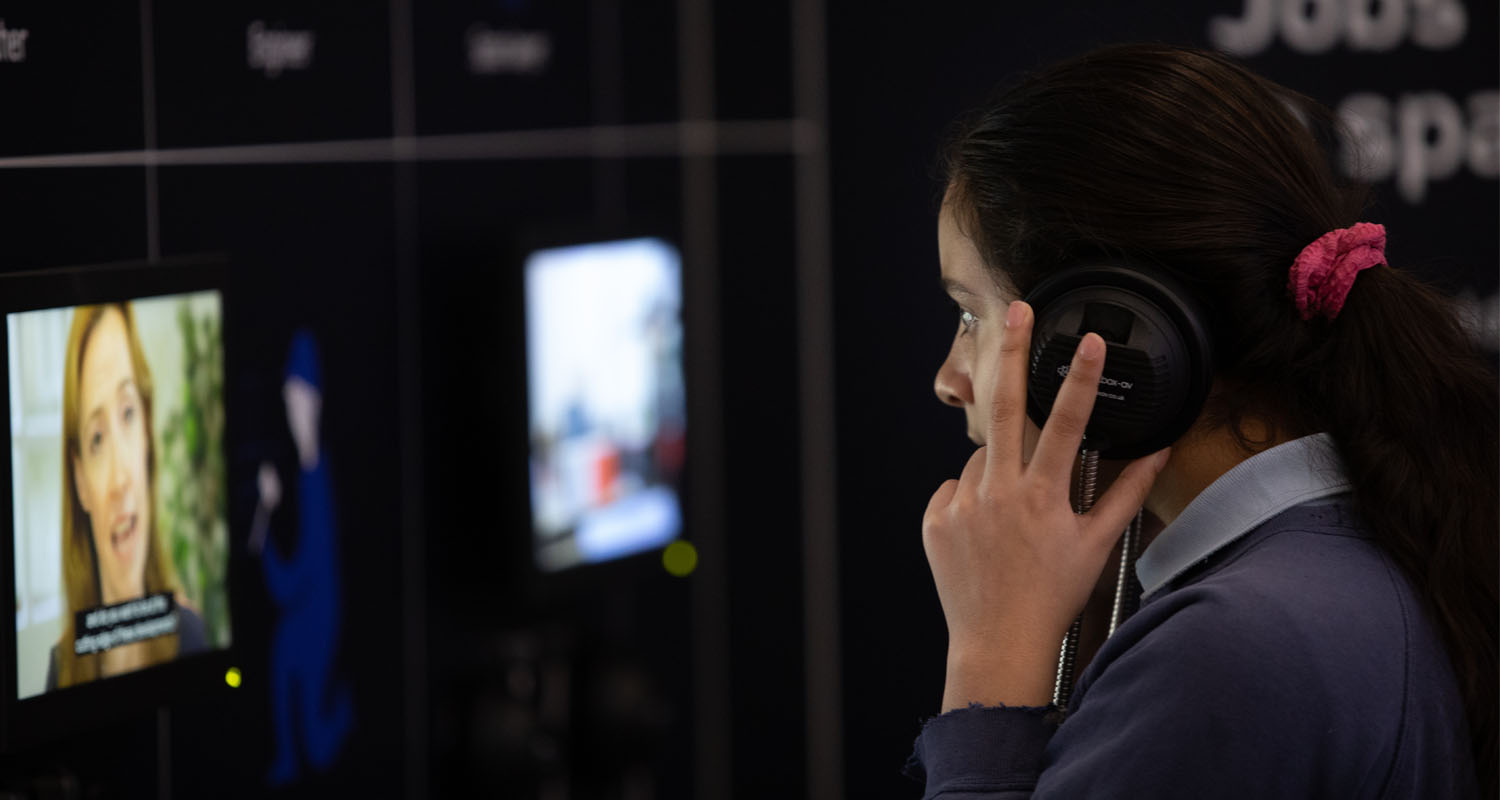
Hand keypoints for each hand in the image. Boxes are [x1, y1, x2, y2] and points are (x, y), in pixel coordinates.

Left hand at [922, 301, 1168, 709]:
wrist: (998, 642)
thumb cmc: (1051, 597)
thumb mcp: (1096, 545)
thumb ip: (1127, 493)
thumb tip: (1157, 453)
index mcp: (1043, 497)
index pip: (1066, 423)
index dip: (1079, 378)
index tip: (1085, 340)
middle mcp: (999, 493)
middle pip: (1005, 405)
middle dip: (1012, 351)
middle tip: (1016, 310)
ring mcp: (962, 504)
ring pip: (982, 460)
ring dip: (999, 472)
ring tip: (1013, 521)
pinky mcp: (936, 519)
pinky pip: (955, 489)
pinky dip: (971, 500)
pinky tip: (986, 534)